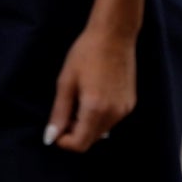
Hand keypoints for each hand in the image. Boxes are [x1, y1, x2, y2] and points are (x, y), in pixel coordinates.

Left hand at [45, 27, 135, 151]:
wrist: (114, 36)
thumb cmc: (86, 54)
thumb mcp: (65, 83)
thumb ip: (59, 113)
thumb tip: (50, 138)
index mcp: (95, 109)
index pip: (80, 144)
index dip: (64, 141)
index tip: (56, 128)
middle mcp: (114, 114)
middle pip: (91, 140)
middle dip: (74, 132)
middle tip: (66, 110)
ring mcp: (125, 110)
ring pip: (101, 131)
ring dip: (86, 124)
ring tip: (79, 99)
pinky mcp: (130, 104)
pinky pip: (111, 120)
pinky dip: (99, 117)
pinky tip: (93, 96)